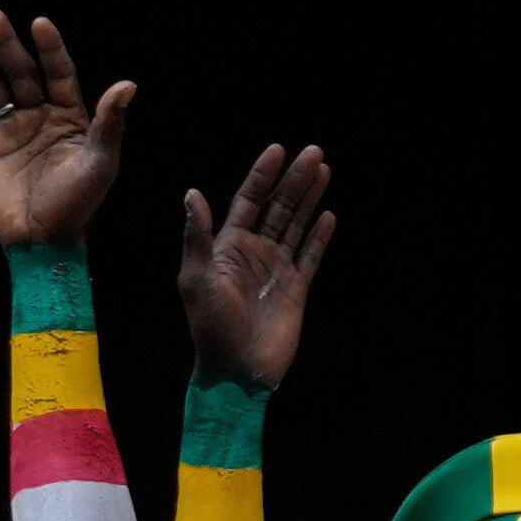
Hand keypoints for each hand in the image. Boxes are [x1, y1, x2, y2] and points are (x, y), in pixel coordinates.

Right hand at [0, 4, 133, 248]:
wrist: (42, 241)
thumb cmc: (77, 203)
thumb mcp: (99, 162)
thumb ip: (109, 122)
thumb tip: (128, 84)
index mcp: (70, 117)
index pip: (58, 72)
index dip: (49, 48)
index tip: (39, 24)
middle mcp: (39, 117)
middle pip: (21, 72)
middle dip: (6, 45)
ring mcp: (9, 131)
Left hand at [177, 139, 333, 390]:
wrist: (237, 370)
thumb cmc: (210, 327)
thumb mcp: (196, 279)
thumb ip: (197, 236)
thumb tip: (192, 193)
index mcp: (227, 247)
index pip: (248, 201)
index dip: (262, 175)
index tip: (277, 150)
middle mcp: (253, 252)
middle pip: (277, 206)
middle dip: (294, 179)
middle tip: (314, 151)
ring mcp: (276, 269)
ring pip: (296, 224)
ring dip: (309, 198)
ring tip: (324, 169)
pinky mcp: (296, 288)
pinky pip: (310, 255)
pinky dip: (319, 236)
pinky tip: (328, 215)